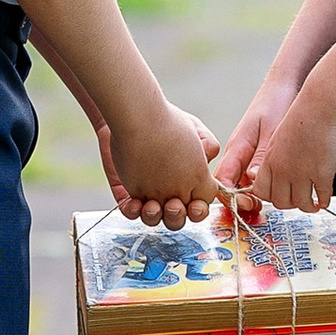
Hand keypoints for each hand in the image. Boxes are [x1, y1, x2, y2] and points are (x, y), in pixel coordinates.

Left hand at [105, 102, 220, 222]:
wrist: (134, 115)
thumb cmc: (166, 121)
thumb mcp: (194, 128)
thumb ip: (209, 147)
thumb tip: (208, 163)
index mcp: (189, 181)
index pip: (199, 205)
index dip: (198, 209)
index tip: (194, 206)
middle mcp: (169, 191)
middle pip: (177, 219)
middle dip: (177, 217)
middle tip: (173, 205)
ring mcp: (147, 193)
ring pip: (153, 219)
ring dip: (154, 217)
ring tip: (151, 205)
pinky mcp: (127, 192)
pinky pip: (130, 212)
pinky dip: (133, 211)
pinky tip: (134, 202)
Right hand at [212, 73, 301, 207]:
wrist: (284, 85)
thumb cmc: (277, 103)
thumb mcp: (272, 130)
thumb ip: (263, 155)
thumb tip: (253, 179)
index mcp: (237, 147)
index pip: (222, 179)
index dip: (230, 196)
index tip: (247, 203)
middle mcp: (238, 153)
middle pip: (229, 185)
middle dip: (240, 200)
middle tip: (259, 208)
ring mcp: (245, 154)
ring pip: (241, 182)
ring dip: (252, 194)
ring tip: (269, 201)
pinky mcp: (255, 153)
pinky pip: (252, 175)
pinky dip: (261, 185)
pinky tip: (276, 188)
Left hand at [250, 83, 335, 214]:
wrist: (322, 103)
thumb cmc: (304, 115)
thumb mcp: (279, 136)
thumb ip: (276, 157)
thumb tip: (276, 174)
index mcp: (269, 159)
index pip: (262, 191)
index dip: (271, 196)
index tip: (281, 195)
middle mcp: (282, 170)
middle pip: (280, 202)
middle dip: (290, 204)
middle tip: (299, 200)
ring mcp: (302, 174)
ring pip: (300, 204)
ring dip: (308, 206)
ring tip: (314, 204)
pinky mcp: (322, 174)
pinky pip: (321, 197)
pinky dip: (324, 202)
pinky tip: (325, 200)